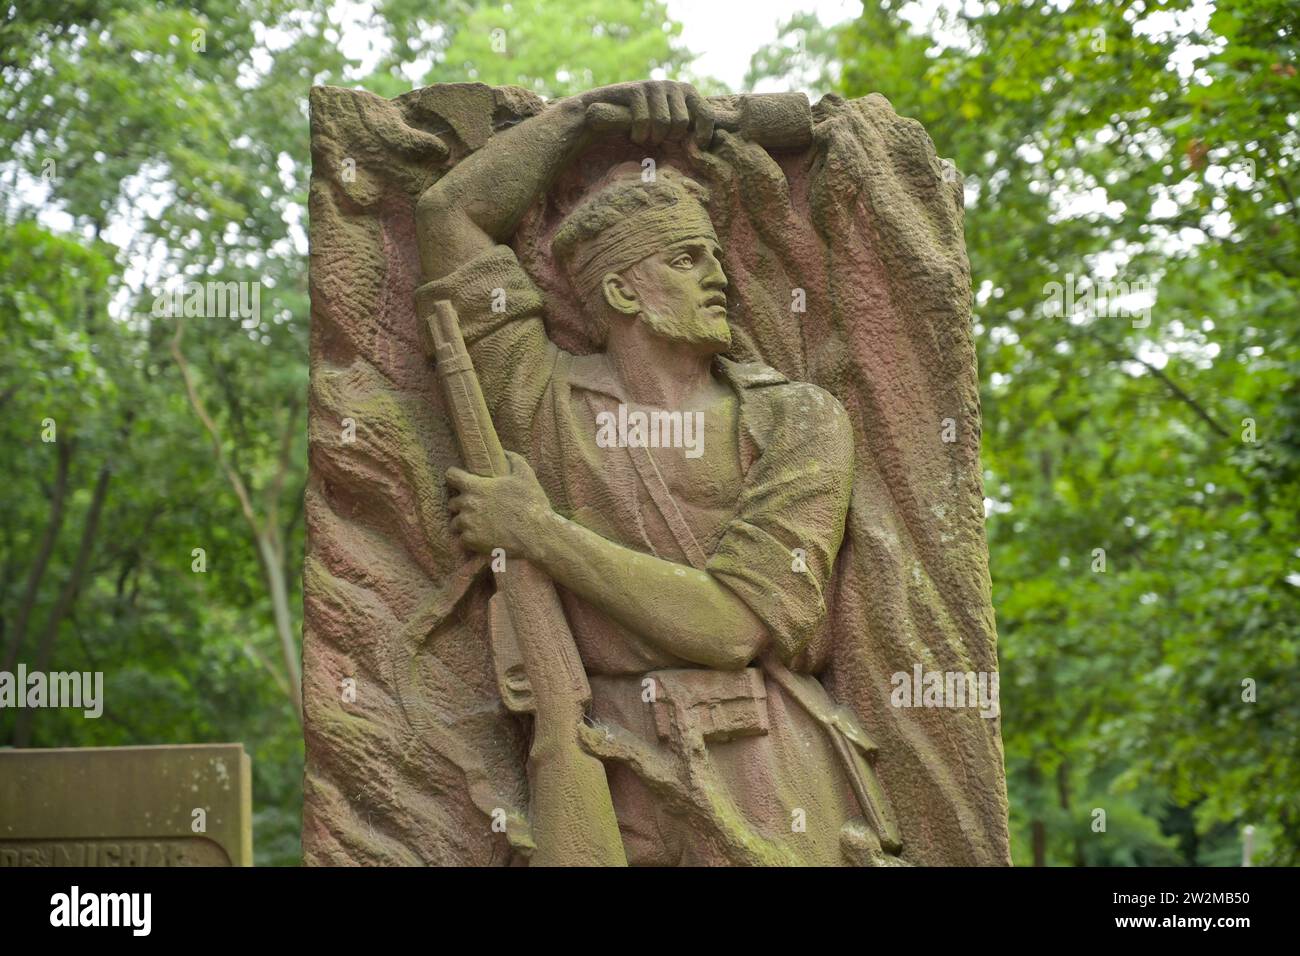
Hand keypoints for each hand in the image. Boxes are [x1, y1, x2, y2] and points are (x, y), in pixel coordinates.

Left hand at [446, 451, 551, 560]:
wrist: (537, 535)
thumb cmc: (531, 504)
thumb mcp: (526, 475)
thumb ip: (513, 459)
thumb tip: (504, 452)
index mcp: (477, 487)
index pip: (451, 475)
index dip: (455, 476)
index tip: (460, 481)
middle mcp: (468, 504)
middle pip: (452, 502)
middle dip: (462, 504)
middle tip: (477, 508)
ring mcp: (468, 524)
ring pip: (456, 523)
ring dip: (465, 523)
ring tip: (480, 526)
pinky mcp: (471, 541)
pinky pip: (462, 540)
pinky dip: (470, 540)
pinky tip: (483, 538)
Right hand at [578, 80, 713, 147]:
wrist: (598, 118)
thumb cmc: (636, 127)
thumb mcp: (666, 128)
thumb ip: (685, 129)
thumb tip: (708, 144)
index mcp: (684, 93)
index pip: (706, 112)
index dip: (705, 132)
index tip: (698, 147)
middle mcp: (671, 85)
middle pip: (682, 123)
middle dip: (667, 138)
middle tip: (654, 138)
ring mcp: (652, 85)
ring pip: (663, 122)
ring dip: (650, 137)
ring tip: (642, 135)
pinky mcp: (634, 89)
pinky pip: (644, 120)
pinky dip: (638, 133)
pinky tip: (631, 132)